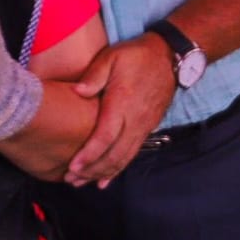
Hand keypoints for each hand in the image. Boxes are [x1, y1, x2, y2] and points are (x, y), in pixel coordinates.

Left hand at [63, 34, 176, 187]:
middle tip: (71, 180)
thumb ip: (95, 74)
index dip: (89, 155)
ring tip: (82, 183)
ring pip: (123, 158)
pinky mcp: (147, 128)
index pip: (105, 137)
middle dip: (91, 171)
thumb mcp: (112, 56)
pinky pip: (132, 154)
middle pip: (114, 154)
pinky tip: (104, 180)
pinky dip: (117, 169)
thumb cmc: (137, 56)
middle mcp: (134, 120)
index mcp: (122, 103)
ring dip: (102, 173)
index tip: (72, 167)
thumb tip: (78, 92)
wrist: (169, 57)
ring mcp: (143, 127)